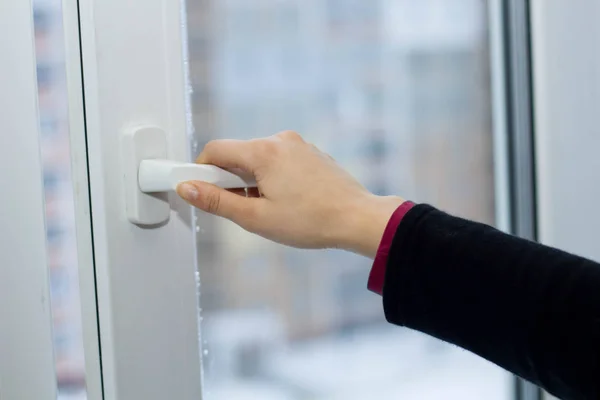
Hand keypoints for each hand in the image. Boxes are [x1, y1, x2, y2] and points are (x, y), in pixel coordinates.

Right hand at [176, 131, 403, 257]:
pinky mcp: (310, 153)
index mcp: (264, 151)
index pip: (215, 149)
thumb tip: (188, 188)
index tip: (200, 191)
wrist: (358, 219)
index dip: (201, 170)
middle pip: (237, 153)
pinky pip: (279, 160)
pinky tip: (287, 200)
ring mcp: (298, 145)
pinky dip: (272, 177)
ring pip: (258, 158)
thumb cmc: (311, 221)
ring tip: (270, 208)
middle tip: (242, 207)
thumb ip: (217, 202)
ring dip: (252, 181)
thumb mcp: (256, 217)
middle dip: (230, 179)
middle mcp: (280, 140)